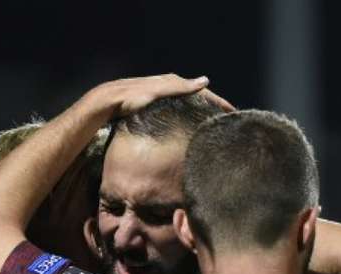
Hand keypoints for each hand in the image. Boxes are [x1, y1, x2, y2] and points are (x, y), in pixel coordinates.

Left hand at [89, 73, 234, 118]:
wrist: (109, 102)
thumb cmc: (132, 97)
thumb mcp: (158, 91)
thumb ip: (180, 87)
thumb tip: (205, 81)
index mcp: (173, 82)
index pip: (201, 91)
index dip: (217, 101)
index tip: (232, 112)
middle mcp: (169, 87)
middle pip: (196, 97)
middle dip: (212, 107)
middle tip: (226, 119)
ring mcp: (162, 97)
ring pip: (188, 104)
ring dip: (200, 112)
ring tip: (211, 124)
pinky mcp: (155, 105)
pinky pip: (178, 109)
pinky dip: (188, 115)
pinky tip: (188, 125)